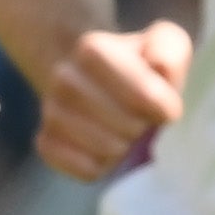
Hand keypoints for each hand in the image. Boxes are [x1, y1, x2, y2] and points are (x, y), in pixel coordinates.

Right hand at [33, 20, 191, 183]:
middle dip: (143, 128)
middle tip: (142, 120)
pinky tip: (104, 150)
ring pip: (105, 150)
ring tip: (125, 134)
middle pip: (125, 126)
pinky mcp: (45, 143)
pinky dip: (102, 166)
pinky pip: (85, 170)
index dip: (163, 106)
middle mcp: (64, 78)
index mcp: (92, 49)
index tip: (166, 106)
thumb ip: (169, 51)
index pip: (143, 95)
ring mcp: (50, 112)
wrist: (92, 81)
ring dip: (124, 148)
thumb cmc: (136, 67)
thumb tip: (159, 70)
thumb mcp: (163, 44)